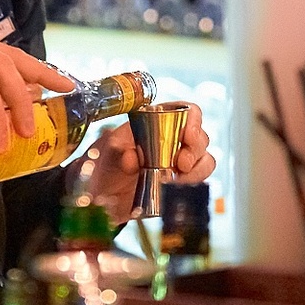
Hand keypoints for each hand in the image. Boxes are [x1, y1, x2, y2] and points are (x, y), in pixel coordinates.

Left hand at [76, 104, 215, 224]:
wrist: (99, 193)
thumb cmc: (103, 161)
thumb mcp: (107, 151)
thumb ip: (119, 151)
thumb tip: (131, 159)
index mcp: (159, 120)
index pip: (188, 112)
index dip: (194, 121)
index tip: (188, 135)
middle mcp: (173, 139)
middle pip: (200, 137)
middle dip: (195, 150)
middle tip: (181, 163)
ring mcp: (178, 161)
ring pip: (204, 160)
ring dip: (197, 169)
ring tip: (177, 178)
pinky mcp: (179, 183)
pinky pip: (197, 181)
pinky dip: (193, 184)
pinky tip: (176, 187)